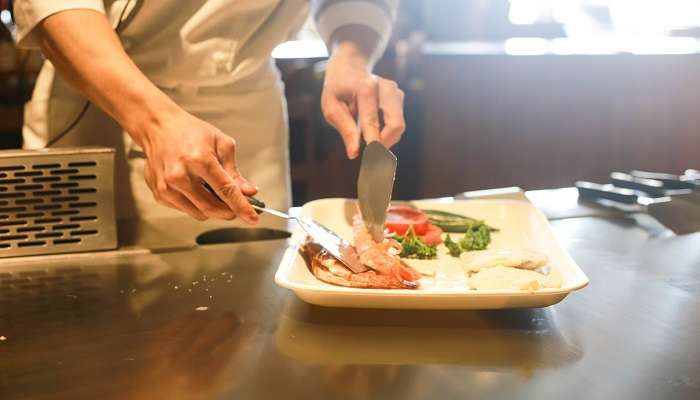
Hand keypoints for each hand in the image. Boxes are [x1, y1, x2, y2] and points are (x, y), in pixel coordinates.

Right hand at [134, 107, 258, 222]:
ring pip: (200, 214)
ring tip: (214, 190)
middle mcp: (180, 175)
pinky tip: (197, 188)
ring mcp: (167, 187)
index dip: (242, 207)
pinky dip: (197, 205)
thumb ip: (234, 171)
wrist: (158, 127)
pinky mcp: (160, 194)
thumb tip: (248, 192)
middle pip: (213, 208)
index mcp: (199, 159)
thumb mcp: (221, 144)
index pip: (226, 191)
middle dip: (230, 211)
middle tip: (238, 205)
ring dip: (214, 209)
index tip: (253, 218)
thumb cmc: (190, 132)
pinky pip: (186, 210)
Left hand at [321, 43, 405, 158]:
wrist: (351, 64)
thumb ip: (344, 128)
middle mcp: (385, 88)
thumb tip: (354, 153)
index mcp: (365, 88)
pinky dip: (386, 132)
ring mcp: (395, 92)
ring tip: (367, 138)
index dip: (374, 143)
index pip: (372, 120)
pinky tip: (372, 128)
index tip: (373, 161)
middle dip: (385, 145)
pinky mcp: (399, 97)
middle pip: (396, 125)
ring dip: (385, 139)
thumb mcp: (331, 106)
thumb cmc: (338, 88)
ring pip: (398, 126)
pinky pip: (396, 123)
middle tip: (370, 157)